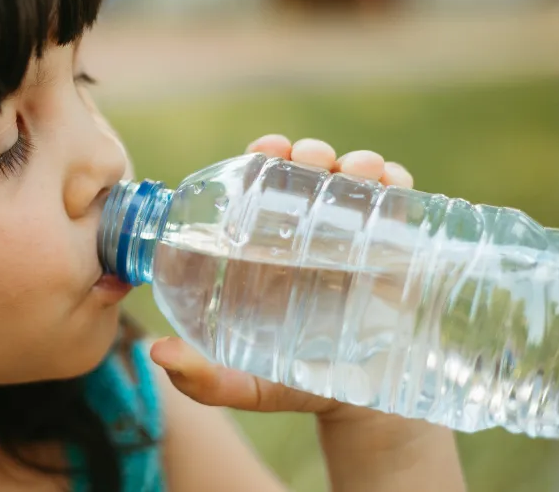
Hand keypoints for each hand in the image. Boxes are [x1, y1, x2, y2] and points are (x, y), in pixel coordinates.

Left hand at [148, 135, 463, 491]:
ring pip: (357, 180)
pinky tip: (392, 182)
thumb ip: (204, 379)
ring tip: (355, 171)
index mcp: (270, 248)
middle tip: (312, 161)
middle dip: (312, 153)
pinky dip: (398, 181)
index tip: (266, 151)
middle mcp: (313, 235)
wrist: (367, 406)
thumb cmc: (298, 384)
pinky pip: (401, 204)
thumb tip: (157, 352)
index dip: (264, 158)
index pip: (263, 185)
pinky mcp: (400, 249)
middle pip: (311, 173)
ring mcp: (357, 238)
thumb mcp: (249, 385)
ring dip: (356, 162)